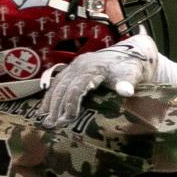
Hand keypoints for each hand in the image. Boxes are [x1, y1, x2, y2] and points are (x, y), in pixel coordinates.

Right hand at [39, 33, 158, 126]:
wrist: (130, 52)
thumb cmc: (130, 66)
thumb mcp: (131, 74)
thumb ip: (127, 83)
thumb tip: (126, 91)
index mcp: (92, 68)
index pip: (77, 87)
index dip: (71, 103)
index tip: (68, 119)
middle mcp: (79, 65)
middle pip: (63, 87)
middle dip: (56, 106)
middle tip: (51, 124)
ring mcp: (75, 66)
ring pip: (57, 84)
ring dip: (50, 102)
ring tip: (44, 119)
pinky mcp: (73, 69)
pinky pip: (58, 82)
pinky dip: (51, 95)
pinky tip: (46, 108)